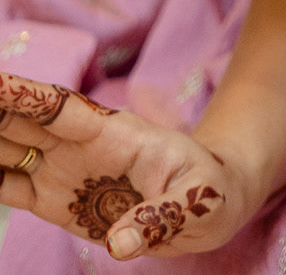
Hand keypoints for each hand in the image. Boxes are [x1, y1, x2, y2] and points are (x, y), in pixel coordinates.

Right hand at [0, 73, 248, 259]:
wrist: (210, 205)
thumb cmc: (210, 189)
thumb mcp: (199, 200)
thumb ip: (160, 218)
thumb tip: (120, 246)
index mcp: (112, 133)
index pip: (58, 108)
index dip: (24, 96)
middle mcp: (78, 147)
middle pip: (21, 122)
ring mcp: (62, 172)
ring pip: (8, 149)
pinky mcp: (54, 202)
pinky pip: (9, 187)